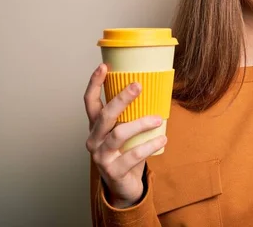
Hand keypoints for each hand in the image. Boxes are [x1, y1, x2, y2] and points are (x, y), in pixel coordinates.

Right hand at [84, 64, 166, 207]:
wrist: (124, 187)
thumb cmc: (126, 153)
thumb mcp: (127, 132)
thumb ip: (132, 115)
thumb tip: (155, 90)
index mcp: (96, 127)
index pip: (90, 102)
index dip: (94, 84)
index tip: (104, 66)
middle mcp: (94, 140)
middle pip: (104, 115)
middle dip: (121, 99)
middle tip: (138, 86)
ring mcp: (101, 157)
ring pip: (118, 134)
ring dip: (140, 123)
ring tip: (158, 119)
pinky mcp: (112, 171)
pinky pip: (132, 155)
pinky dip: (149, 145)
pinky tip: (162, 139)